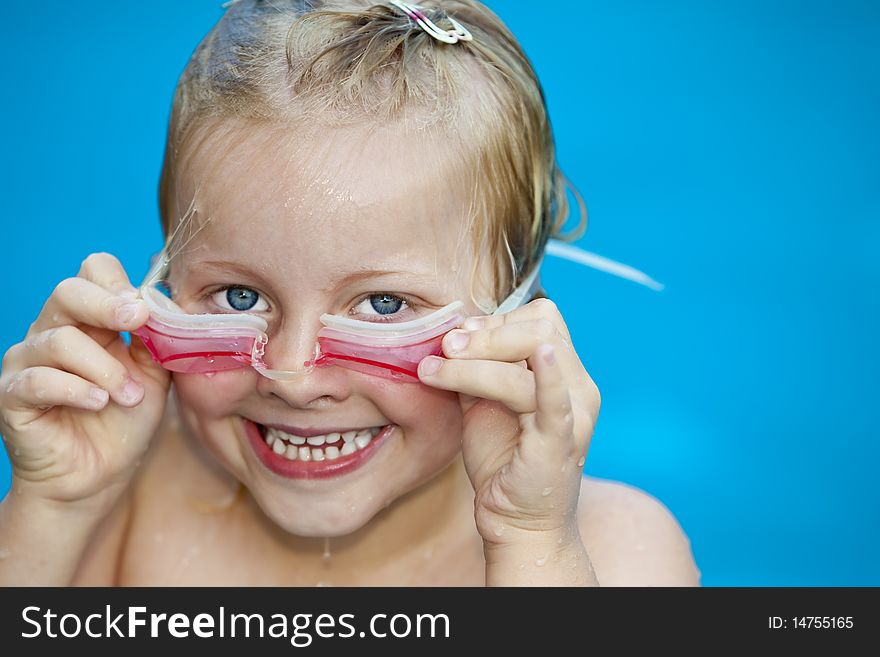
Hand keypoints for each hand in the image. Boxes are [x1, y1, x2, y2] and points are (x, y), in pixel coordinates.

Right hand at [0, 253, 170, 512]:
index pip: (92, 272)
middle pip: (69, 291)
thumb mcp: (154, 374)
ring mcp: (27, 361)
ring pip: (61, 340)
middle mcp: (52, 331)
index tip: (146, 308)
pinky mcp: (12, 395)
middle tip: (138, 322)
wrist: (99, 475)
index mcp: (90, 320)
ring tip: (129, 396)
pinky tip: (98, 402)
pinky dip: (76, 389)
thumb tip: (164, 303)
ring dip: (106, 368)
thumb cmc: (125, 420)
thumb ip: (157, 338)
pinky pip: (39, 379)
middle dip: (108, 304)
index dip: (118, 282)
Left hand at [417, 298, 600, 548]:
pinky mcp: (560, 441)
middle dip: (485, 333)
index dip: (498, 320)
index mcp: (566, 374)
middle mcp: (580, 387)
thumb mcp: (484, 402)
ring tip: (435, 369)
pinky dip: (548, 375)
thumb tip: (451, 334)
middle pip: (540, 327)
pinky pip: (556, 400)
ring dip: (474, 360)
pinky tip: (540, 358)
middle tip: (445, 347)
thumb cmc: (503, 461)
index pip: (541, 318)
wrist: (517, 522)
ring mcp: (575, 413)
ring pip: (529, 358)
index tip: (460, 337)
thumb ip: (476, 368)